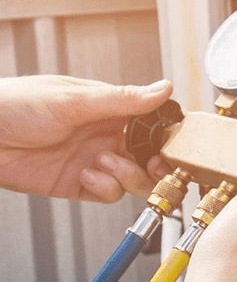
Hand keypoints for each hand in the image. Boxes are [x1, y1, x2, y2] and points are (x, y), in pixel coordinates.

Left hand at [0, 75, 174, 201]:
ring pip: (133, 177)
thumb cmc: (19, 104)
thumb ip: (123, 99)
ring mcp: (94, 160)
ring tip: (104, 163)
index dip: (165, 135)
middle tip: (153, 164)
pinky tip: (87, 176)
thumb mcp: (75, 100)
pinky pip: (109, 193)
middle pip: (148, 155)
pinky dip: (105, 188)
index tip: (171, 144)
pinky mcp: (79, 184)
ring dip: (127, 174)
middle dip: (155, 163)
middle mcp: (107, 134)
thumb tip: (163, 88)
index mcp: (110, 108)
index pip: (151, 122)